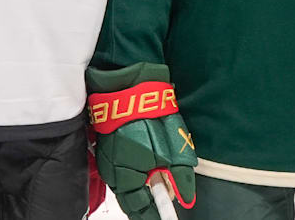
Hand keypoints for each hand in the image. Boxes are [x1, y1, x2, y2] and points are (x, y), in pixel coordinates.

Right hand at [86, 63, 197, 219]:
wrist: (128, 87)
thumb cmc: (149, 119)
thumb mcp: (174, 151)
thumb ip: (180, 178)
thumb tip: (186, 199)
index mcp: (126, 179)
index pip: (140, 210)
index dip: (155, 216)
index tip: (166, 219)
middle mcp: (113, 174)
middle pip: (132, 201)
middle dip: (149, 204)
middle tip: (166, 205)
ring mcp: (108, 161)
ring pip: (127, 186)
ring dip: (142, 189)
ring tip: (160, 186)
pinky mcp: (108, 148)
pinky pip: (122, 171)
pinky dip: (136, 175)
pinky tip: (147, 169)